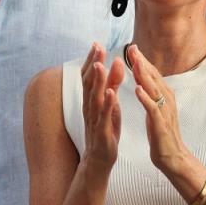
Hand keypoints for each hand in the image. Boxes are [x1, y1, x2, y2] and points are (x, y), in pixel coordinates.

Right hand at [81, 43, 124, 171]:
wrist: (98, 160)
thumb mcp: (110, 105)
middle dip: (93, 63)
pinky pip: (104, 116)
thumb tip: (116, 66)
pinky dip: (106, 103)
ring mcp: (95, 119)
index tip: (97, 43)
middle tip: (98, 46)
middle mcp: (90, 108)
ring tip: (101, 64)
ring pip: (94, 97)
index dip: (92, 60)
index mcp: (91, 101)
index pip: (89, 76)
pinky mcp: (102, 132)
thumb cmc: (105, 131)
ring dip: (98, 80)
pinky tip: (110, 92)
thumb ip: (112, 87)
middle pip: (89, 82)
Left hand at [128, 45, 187, 173]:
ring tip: (135, 63)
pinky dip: (146, 98)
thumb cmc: (161, 133)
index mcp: (164, 96)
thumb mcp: (154, 108)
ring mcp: (165, 112)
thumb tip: (141, 74)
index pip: (152, 74)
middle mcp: (167, 100)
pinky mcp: (161, 124)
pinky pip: (153, 109)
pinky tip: (138, 89)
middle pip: (154, 77)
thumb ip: (149, 91)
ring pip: (155, 89)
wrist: (172, 157)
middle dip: (143, 62)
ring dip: (145, 75)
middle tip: (132, 48)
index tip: (132, 47)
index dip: (142, 60)